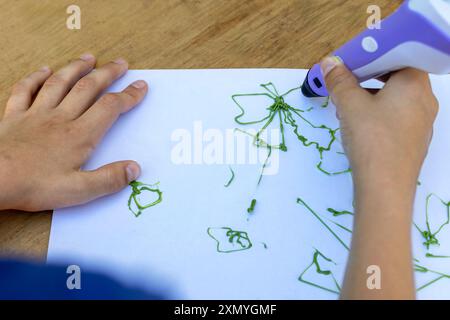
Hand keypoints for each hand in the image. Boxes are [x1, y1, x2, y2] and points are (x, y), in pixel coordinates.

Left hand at [0, 54, 146, 210]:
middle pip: (88, 88)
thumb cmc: (34, 186)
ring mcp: (35, 114)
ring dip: (76, 68)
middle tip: (120, 63)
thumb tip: (135, 168)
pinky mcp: (14, 116)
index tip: (141, 86)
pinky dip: (36, 78)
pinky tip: (44, 70)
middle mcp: (60, 118)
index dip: (128, 96)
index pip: (110, 108)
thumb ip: (109, 179)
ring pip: (60, 83)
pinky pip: (25, 90)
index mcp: (79, 135)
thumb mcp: (78, 191)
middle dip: (107, 74)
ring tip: (89, 58)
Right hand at [322, 57, 438, 298]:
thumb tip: (329, 62)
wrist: (385, 186)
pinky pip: (397, 116)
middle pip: (396, 76)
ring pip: (396, 98)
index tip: (351, 61)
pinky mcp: (415, 139)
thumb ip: (339, 80)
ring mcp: (423, 121)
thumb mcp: (349, 105)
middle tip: (345, 83)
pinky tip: (360, 126)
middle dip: (368, 77)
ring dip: (371, 96)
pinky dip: (379, 114)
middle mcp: (425, 99)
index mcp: (414, 82)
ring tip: (347, 106)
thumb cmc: (371, 138)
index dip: (372, 55)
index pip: (398, 55)